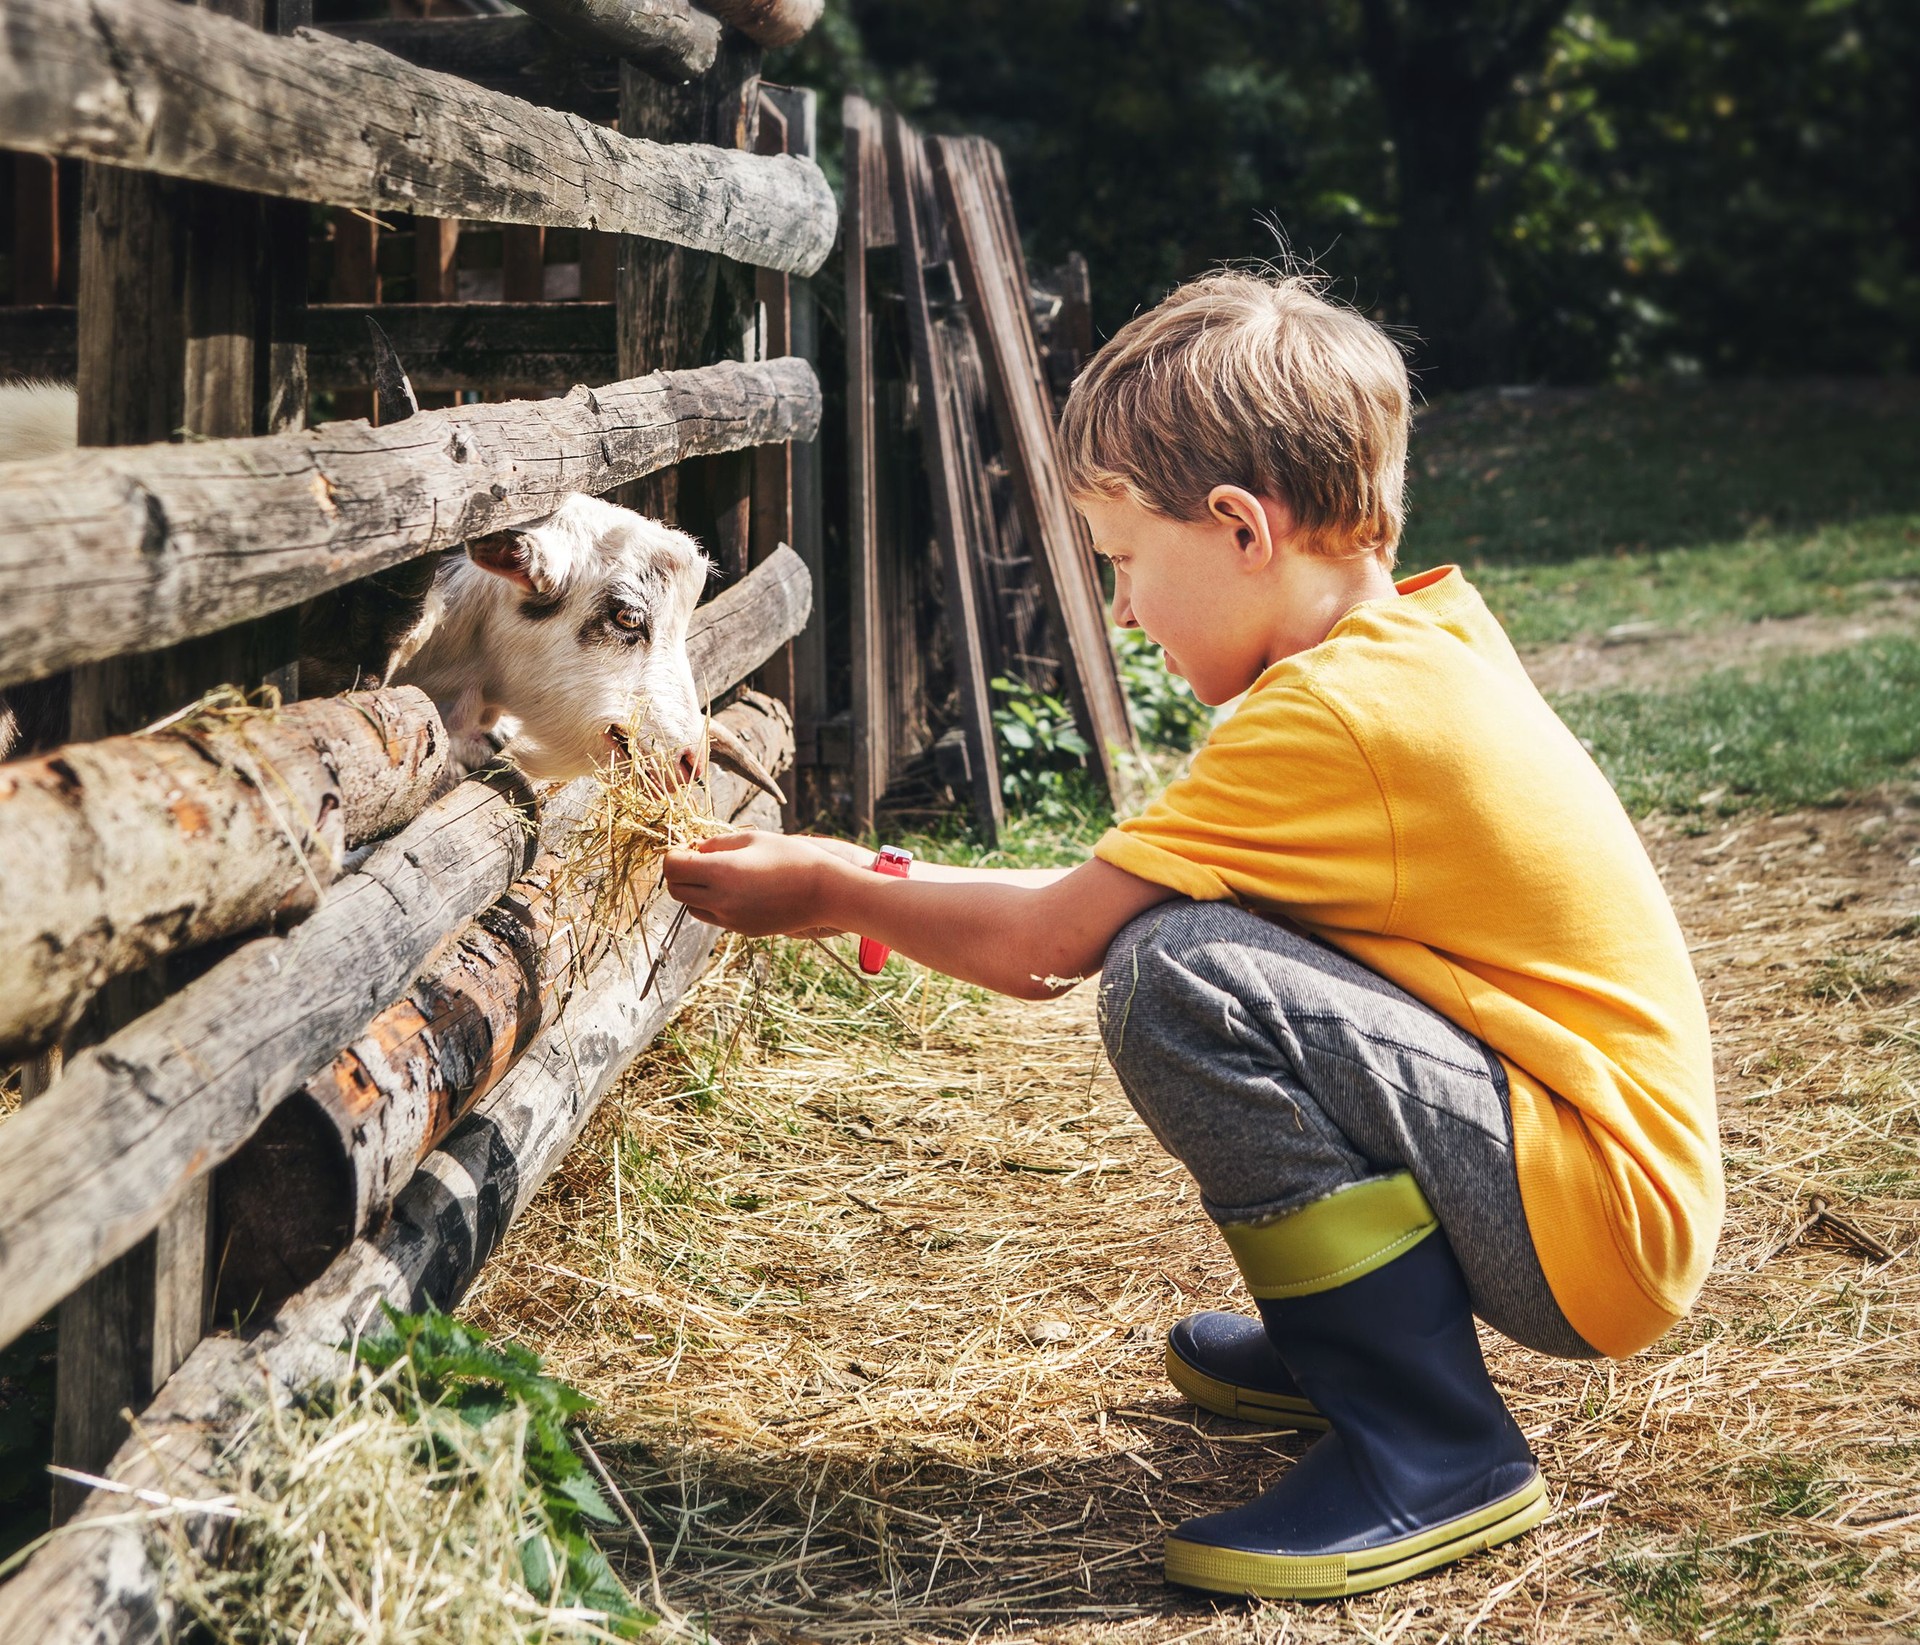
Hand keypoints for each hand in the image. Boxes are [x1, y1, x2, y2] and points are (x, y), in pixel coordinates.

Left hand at [662, 830, 849, 937]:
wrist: (825, 892)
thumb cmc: (792, 857)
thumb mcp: (753, 838)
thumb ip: (717, 843)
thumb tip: (694, 849)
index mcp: (720, 872)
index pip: (672, 867)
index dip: (674, 854)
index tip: (686, 847)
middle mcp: (720, 900)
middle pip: (675, 890)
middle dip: (679, 873)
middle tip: (698, 859)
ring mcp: (730, 920)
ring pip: (691, 907)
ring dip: (694, 891)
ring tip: (717, 875)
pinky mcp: (742, 930)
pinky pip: (713, 917)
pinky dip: (713, 904)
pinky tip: (735, 889)